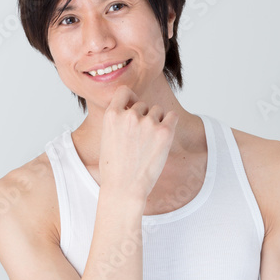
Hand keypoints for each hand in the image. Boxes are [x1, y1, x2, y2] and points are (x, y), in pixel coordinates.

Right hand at [98, 86, 177, 203]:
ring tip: (148, 144)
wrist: (124, 188)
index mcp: (111, 115)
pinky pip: (172, 116)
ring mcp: (147, 123)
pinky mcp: (164, 132)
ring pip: (157, 111)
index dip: (130, 98)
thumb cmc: (114, 168)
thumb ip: (118, 121)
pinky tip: (162, 138)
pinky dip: (170, 124)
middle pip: (143, 105)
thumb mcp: (106, 138)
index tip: (132, 107)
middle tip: (140, 140)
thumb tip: (132, 108)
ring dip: (156, 122)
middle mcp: (129, 115)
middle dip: (143, 117)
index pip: (124, 91)